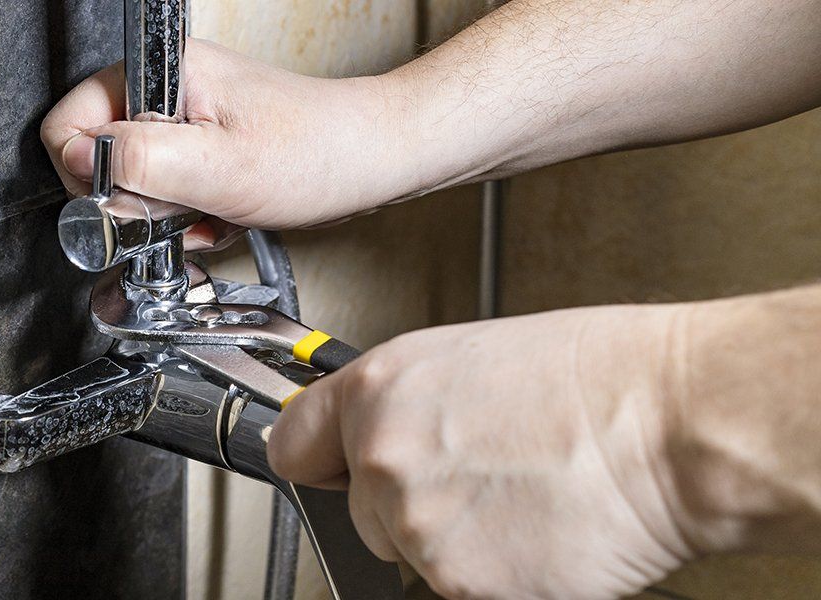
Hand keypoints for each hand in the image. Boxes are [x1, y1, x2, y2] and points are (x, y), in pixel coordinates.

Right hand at [40, 39, 416, 241]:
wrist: (367, 160)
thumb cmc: (315, 152)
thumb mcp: (219, 166)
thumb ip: (140, 161)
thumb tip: (80, 161)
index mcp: (160, 73)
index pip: (67, 126)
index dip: (90, 176)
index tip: (132, 201)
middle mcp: (164, 89)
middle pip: (94, 157)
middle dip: (134, 201)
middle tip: (181, 209)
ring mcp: (181, 117)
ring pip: (130, 181)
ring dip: (165, 214)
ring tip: (209, 211)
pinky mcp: (198, 145)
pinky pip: (164, 191)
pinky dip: (187, 215)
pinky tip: (219, 215)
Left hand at [268, 305, 696, 598]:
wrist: (671, 425)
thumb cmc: (599, 379)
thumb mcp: (472, 360)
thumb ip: (405, 404)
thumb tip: (379, 432)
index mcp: (378, 390)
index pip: (293, 444)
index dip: (321, 460)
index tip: (330, 469)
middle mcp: (382, 457)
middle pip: (361, 512)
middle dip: (410, 506)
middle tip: (482, 478)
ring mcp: (416, 526)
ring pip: (413, 554)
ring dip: (459, 541)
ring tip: (522, 498)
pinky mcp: (460, 584)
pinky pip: (460, 587)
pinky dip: (496, 574)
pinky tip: (537, 531)